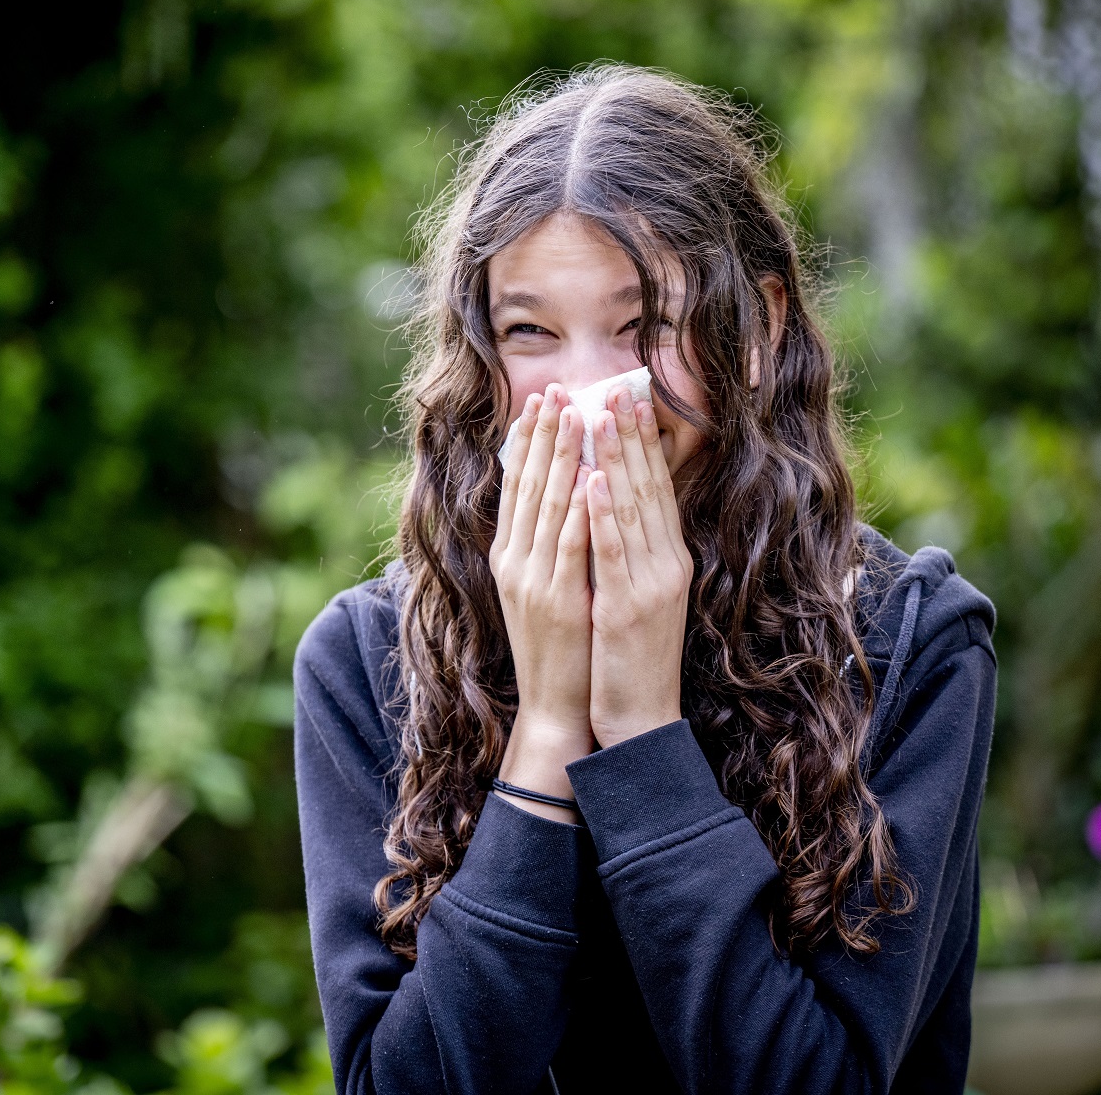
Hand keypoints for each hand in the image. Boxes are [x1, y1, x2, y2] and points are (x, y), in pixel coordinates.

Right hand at [489, 384, 595, 819]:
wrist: (554, 710)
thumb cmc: (559, 651)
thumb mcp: (542, 590)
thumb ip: (545, 546)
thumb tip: (560, 497)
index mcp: (510, 557)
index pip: (517, 487)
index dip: (528, 441)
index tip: (541, 401)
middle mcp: (515, 562)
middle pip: (528, 485)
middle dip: (544, 434)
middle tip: (555, 389)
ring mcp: (533, 580)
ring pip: (547, 505)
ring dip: (562, 456)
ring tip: (575, 415)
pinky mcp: (559, 600)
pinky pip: (570, 544)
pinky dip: (578, 508)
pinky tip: (589, 477)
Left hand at [585, 386, 691, 748]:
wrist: (641, 720)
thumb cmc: (633, 658)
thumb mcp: (639, 594)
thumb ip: (633, 551)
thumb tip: (616, 503)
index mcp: (669, 559)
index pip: (657, 488)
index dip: (644, 441)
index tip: (631, 397)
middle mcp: (666, 564)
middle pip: (648, 488)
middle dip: (631, 434)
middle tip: (618, 386)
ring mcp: (648, 585)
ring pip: (631, 510)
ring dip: (617, 458)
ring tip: (601, 415)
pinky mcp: (625, 607)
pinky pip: (612, 552)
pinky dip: (604, 514)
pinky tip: (594, 480)